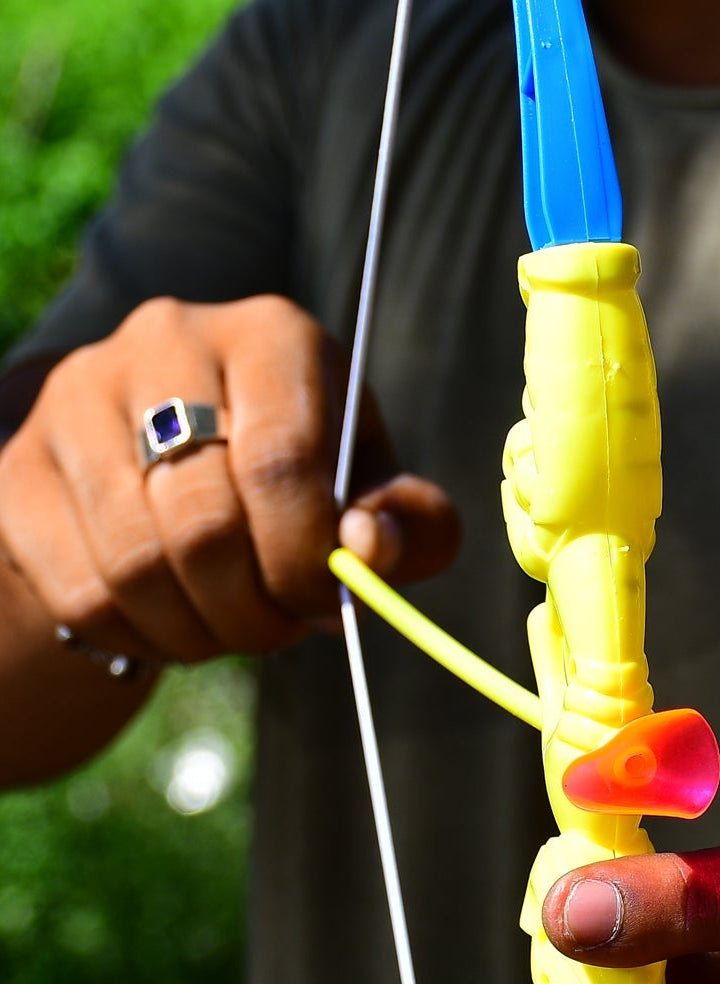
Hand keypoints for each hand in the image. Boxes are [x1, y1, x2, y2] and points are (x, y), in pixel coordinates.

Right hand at [0, 295, 458, 666]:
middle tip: (280, 630)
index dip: (306, 561)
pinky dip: (140, 637)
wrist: (161, 458)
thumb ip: (409, 522)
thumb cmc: (297, 480)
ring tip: (232, 629)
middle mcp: (165, 343)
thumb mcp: (371, 491)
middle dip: (257, 609)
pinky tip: (171, 625)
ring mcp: (77, 399)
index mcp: (270, 336)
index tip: (324, 604)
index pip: (283, 465)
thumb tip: (370, 548)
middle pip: (206, 524)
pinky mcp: (19, 468)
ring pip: (137, 567)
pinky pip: (83, 592)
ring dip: (200, 631)